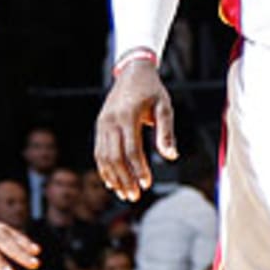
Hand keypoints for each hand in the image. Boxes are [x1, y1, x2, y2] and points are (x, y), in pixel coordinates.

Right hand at [94, 61, 175, 200]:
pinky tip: (112, 182)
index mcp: (127, 115)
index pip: (131, 149)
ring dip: (113, 178)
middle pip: (115, 157)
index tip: (147, 184)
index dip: (138, 169)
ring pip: (103, 157)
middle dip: (124, 179)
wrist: (132, 72)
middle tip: (134, 196)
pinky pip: (99, 151)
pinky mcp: (100, 126)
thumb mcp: (164, 107)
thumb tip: (171, 157)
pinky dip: (104, 168)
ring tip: (124, 194)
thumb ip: (166, 133)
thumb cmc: (152, 90)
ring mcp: (102, 124)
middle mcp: (111, 121)